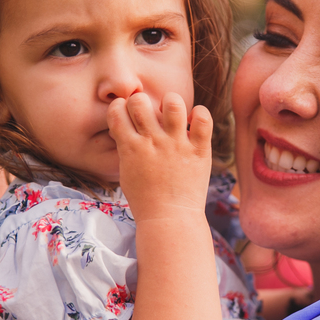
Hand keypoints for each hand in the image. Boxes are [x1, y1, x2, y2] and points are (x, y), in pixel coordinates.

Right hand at [107, 92, 212, 220]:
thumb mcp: (126, 171)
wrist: (169, 219)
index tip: (128, 117)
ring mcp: (177, 144)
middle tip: (150, 115)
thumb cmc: (145, 198)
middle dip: (141, 101)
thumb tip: (128, 127)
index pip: (117, 109)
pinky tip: (194, 122)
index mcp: (130, 147)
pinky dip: (199, 113)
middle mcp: (152, 142)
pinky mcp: (199, 150)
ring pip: (173, 102)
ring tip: (173, 114)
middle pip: (139, 101)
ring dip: (171, 102)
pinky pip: (203, 118)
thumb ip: (126, 147)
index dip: (120, 107)